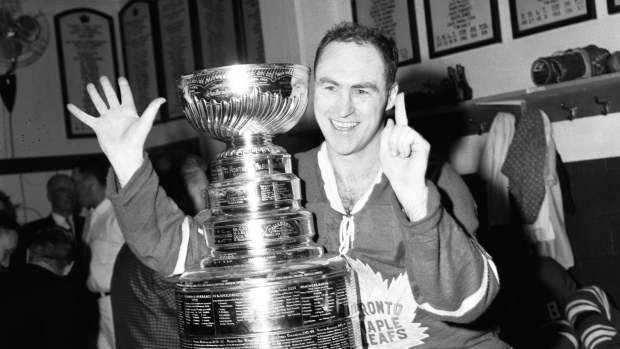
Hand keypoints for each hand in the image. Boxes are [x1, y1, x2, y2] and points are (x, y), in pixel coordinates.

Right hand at [67, 76, 165, 186]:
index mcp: (129, 111)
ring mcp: (107, 120)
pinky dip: (78, 112)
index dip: (124, 87)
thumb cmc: (136, 140)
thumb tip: (163, 98)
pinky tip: (70, 106)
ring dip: (94, 95)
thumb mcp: (145, 122)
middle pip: (111, 97)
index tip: (121, 78)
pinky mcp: (98, 127)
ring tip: (89, 85)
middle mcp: (117, 114)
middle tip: (102, 77)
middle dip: (107, 87)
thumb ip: (152, 109)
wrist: (125, 154)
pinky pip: (86, 117)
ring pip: (99, 104)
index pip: (126, 95)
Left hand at [380, 93, 429, 220]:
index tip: (401, 94)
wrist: (404, 183)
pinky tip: (406, 155)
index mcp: (402, 137)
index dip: (401, 106)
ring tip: (400, 156)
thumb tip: (391, 120)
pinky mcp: (423, 143)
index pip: (401, 118)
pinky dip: (403, 146)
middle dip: (390, 141)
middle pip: (396, 126)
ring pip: (401, 130)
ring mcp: (418, 139)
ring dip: (396, 145)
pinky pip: (409, 135)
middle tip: (394, 154)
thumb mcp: (384, 151)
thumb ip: (386, 136)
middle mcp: (411, 136)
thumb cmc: (395, 170)